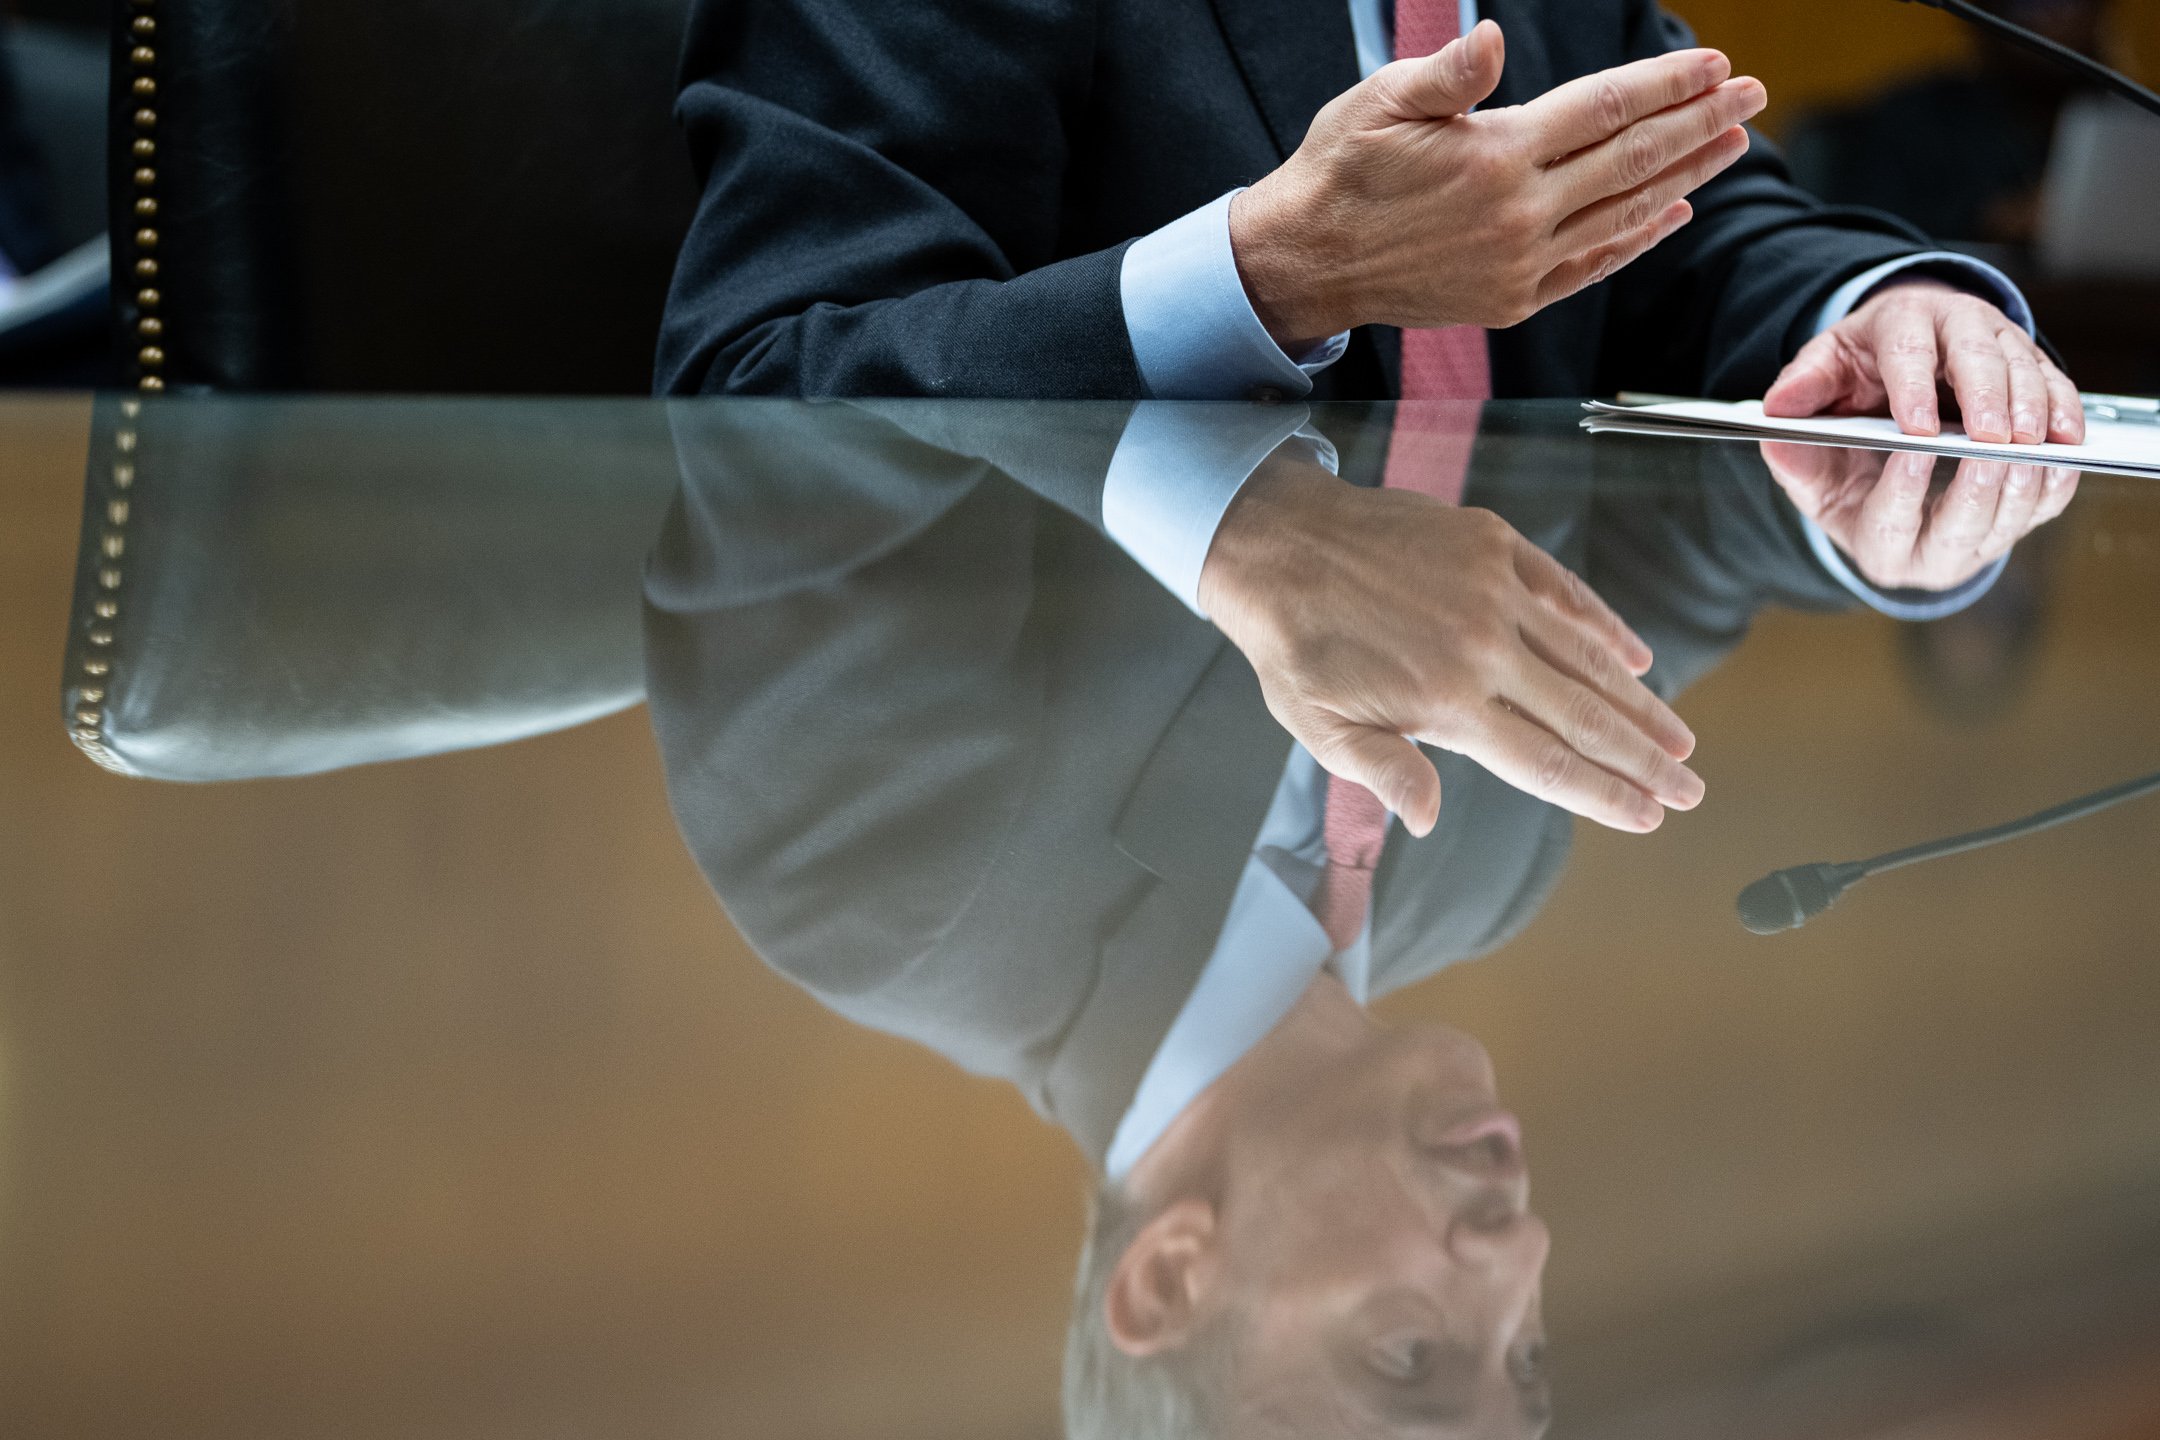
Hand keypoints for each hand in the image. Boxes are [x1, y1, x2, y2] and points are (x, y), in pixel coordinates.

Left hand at [1196, 454, 1702, 835]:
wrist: (1277, 542)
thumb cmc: (1294, 646)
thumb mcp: (1321, 726)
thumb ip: (1384, 771)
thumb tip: (1427, 821)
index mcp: (1446, 703)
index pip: (1546, 763)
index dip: (1604, 794)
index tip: (1650, 817)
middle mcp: (1483, 649)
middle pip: (1585, 718)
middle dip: (1645, 760)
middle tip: (1693, 790)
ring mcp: (1493, 591)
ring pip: (1587, 658)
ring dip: (1640, 703)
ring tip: (1681, 739)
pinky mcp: (1492, 545)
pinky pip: (1565, 593)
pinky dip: (1604, 627)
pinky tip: (1634, 659)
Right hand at [1229, 22, 1765, 348]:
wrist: (1305, 263)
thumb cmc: (1339, 172)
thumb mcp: (1380, 102)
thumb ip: (1448, 74)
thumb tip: (1496, 41)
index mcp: (1495, 156)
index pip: (1605, 110)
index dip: (1666, 84)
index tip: (1714, 65)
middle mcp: (1518, 214)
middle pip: (1631, 159)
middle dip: (1699, 122)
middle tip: (1751, 95)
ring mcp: (1519, 263)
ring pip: (1623, 213)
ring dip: (1685, 175)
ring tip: (1732, 145)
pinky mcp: (1511, 299)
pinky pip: (1592, 265)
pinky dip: (1638, 238)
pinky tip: (1672, 212)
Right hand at [1761, 441, 2079, 591]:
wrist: (1893, 462)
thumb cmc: (1851, 457)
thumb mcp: (1811, 454)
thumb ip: (1794, 434)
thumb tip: (1776, 413)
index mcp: (1874, 546)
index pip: (1889, 525)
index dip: (1902, 486)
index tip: (1915, 444)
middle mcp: (1931, 557)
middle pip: (1962, 530)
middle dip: (1978, 481)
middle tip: (1987, 438)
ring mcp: (1982, 545)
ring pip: (2013, 514)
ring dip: (2022, 469)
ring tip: (2020, 428)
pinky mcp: (2019, 523)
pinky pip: (2049, 502)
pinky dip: (2054, 468)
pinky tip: (2048, 435)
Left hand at [1764, 280, 2085, 445]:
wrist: (1902, 349)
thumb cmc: (1857, 371)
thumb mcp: (1821, 375)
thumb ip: (1800, 392)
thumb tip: (1775, 409)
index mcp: (1897, 322)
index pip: (1905, 351)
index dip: (1913, 388)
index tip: (1917, 429)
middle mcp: (1956, 324)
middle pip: (1977, 354)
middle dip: (1986, 398)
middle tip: (1990, 440)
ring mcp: (2001, 343)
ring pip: (2024, 370)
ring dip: (2031, 409)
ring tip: (2030, 447)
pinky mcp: (2032, 368)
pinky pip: (2057, 387)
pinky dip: (2065, 414)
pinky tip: (2067, 443)